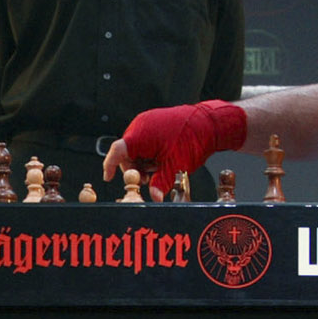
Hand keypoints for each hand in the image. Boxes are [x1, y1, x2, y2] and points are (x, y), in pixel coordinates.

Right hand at [108, 100, 247, 195]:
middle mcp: (140, 126)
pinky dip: (150, 151)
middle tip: (149, 178)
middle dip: (135, 167)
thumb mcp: (174, 166)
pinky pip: (145, 139)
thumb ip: (160, 183)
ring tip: (161, 166)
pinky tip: (163, 156)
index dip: (109, 166)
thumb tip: (153, 198)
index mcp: (140, 136)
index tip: (108, 177)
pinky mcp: (154, 120)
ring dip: (144, 160)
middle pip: (126, 152)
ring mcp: (147, 121)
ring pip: (136, 147)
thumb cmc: (192, 139)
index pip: (116, 152)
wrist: (209, 122)